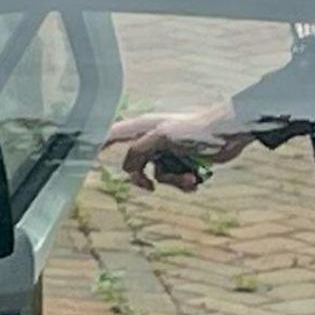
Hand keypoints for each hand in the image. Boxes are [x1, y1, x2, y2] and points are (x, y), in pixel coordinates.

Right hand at [104, 104, 254, 191]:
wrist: (229, 135)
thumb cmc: (196, 130)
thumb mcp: (162, 137)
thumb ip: (138, 150)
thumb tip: (128, 165)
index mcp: (143, 128)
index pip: (113, 134)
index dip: (98, 143)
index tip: (86, 154)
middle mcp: (151, 139)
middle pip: (134, 163)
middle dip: (144, 177)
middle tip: (150, 187)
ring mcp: (167, 151)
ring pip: (156, 174)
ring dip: (173, 181)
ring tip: (190, 178)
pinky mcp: (182, 161)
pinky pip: (173, 179)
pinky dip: (184, 182)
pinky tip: (196, 181)